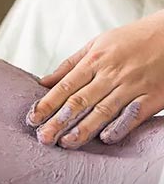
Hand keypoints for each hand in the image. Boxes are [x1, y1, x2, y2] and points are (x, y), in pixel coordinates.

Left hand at [27, 10, 163, 147]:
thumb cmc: (132, 39)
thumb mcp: (98, 44)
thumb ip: (70, 64)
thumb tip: (42, 82)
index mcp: (95, 60)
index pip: (65, 86)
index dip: (47, 104)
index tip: (31, 120)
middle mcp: (112, 74)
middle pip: (80, 101)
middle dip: (58, 121)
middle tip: (42, 138)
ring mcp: (133, 86)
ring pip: (103, 111)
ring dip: (83, 129)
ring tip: (65, 143)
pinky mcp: (154, 96)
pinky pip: (133, 115)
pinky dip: (119, 127)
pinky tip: (104, 139)